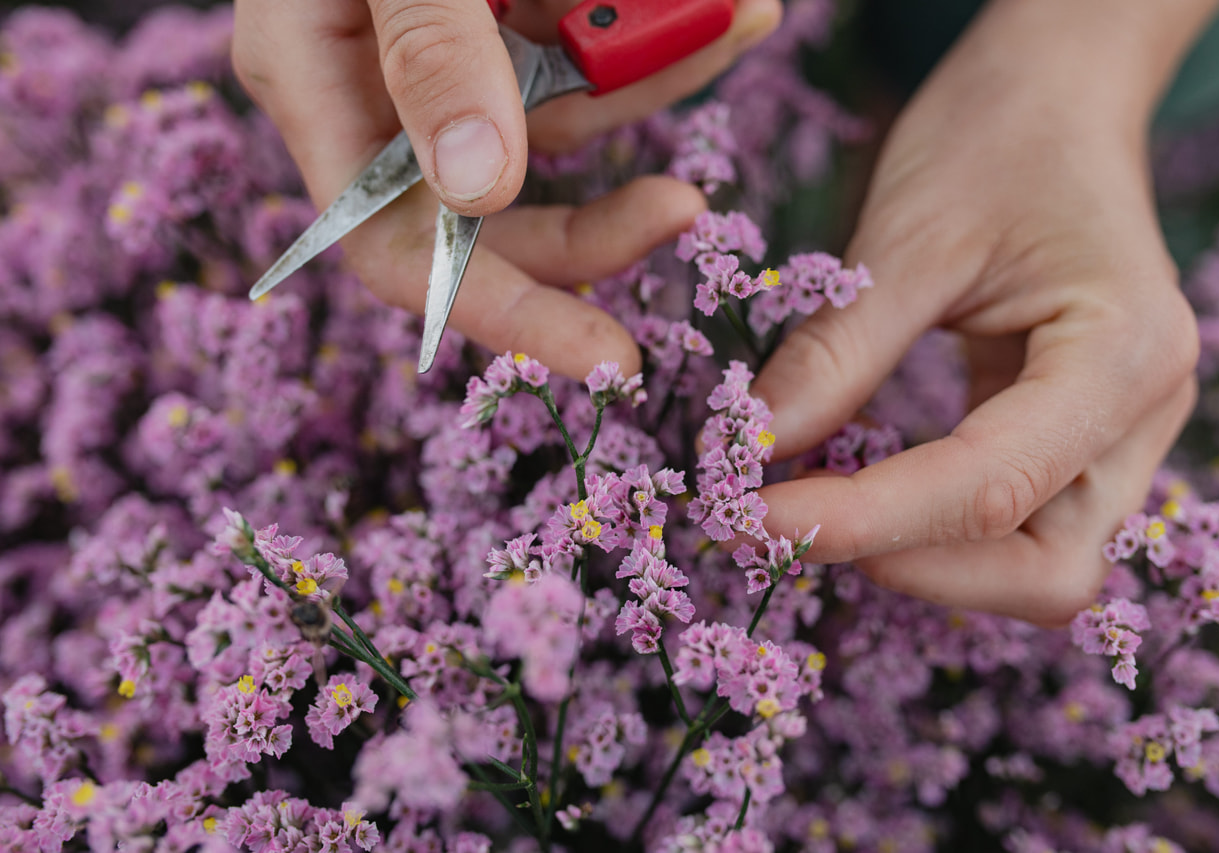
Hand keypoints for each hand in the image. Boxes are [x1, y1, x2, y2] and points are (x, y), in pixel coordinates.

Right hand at [231, 0, 779, 377]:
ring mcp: (458, 61)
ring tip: (739, 15)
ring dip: (659, 80)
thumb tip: (477, 193)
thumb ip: (428, 49)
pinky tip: (733, 3)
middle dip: (600, 220)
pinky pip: (597, 58)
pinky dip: (664, 34)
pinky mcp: (520, 22)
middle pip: (492, 221)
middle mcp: (381, 93)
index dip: (500, 316)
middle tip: (688, 213)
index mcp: (316, 86)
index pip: (396, 252)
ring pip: (569, 130)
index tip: (605, 359)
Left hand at [751, 0, 1209, 625]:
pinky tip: (850, 488)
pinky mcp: (1074, 442)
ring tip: (811, 507)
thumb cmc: (994, 140)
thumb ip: (839, 352)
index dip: (867, 519)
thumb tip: (753, 452)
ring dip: (920, 558)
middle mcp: (1142, 416)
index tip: (756, 518)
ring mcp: (1117, 438)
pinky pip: (1011, 524)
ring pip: (1034, 565)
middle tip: (785, 527)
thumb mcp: (907, 237)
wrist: (1056, 101)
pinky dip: (926, 526)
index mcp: (1126, 353)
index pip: (991, 485)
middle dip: (912, 566)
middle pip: (1044, 568)